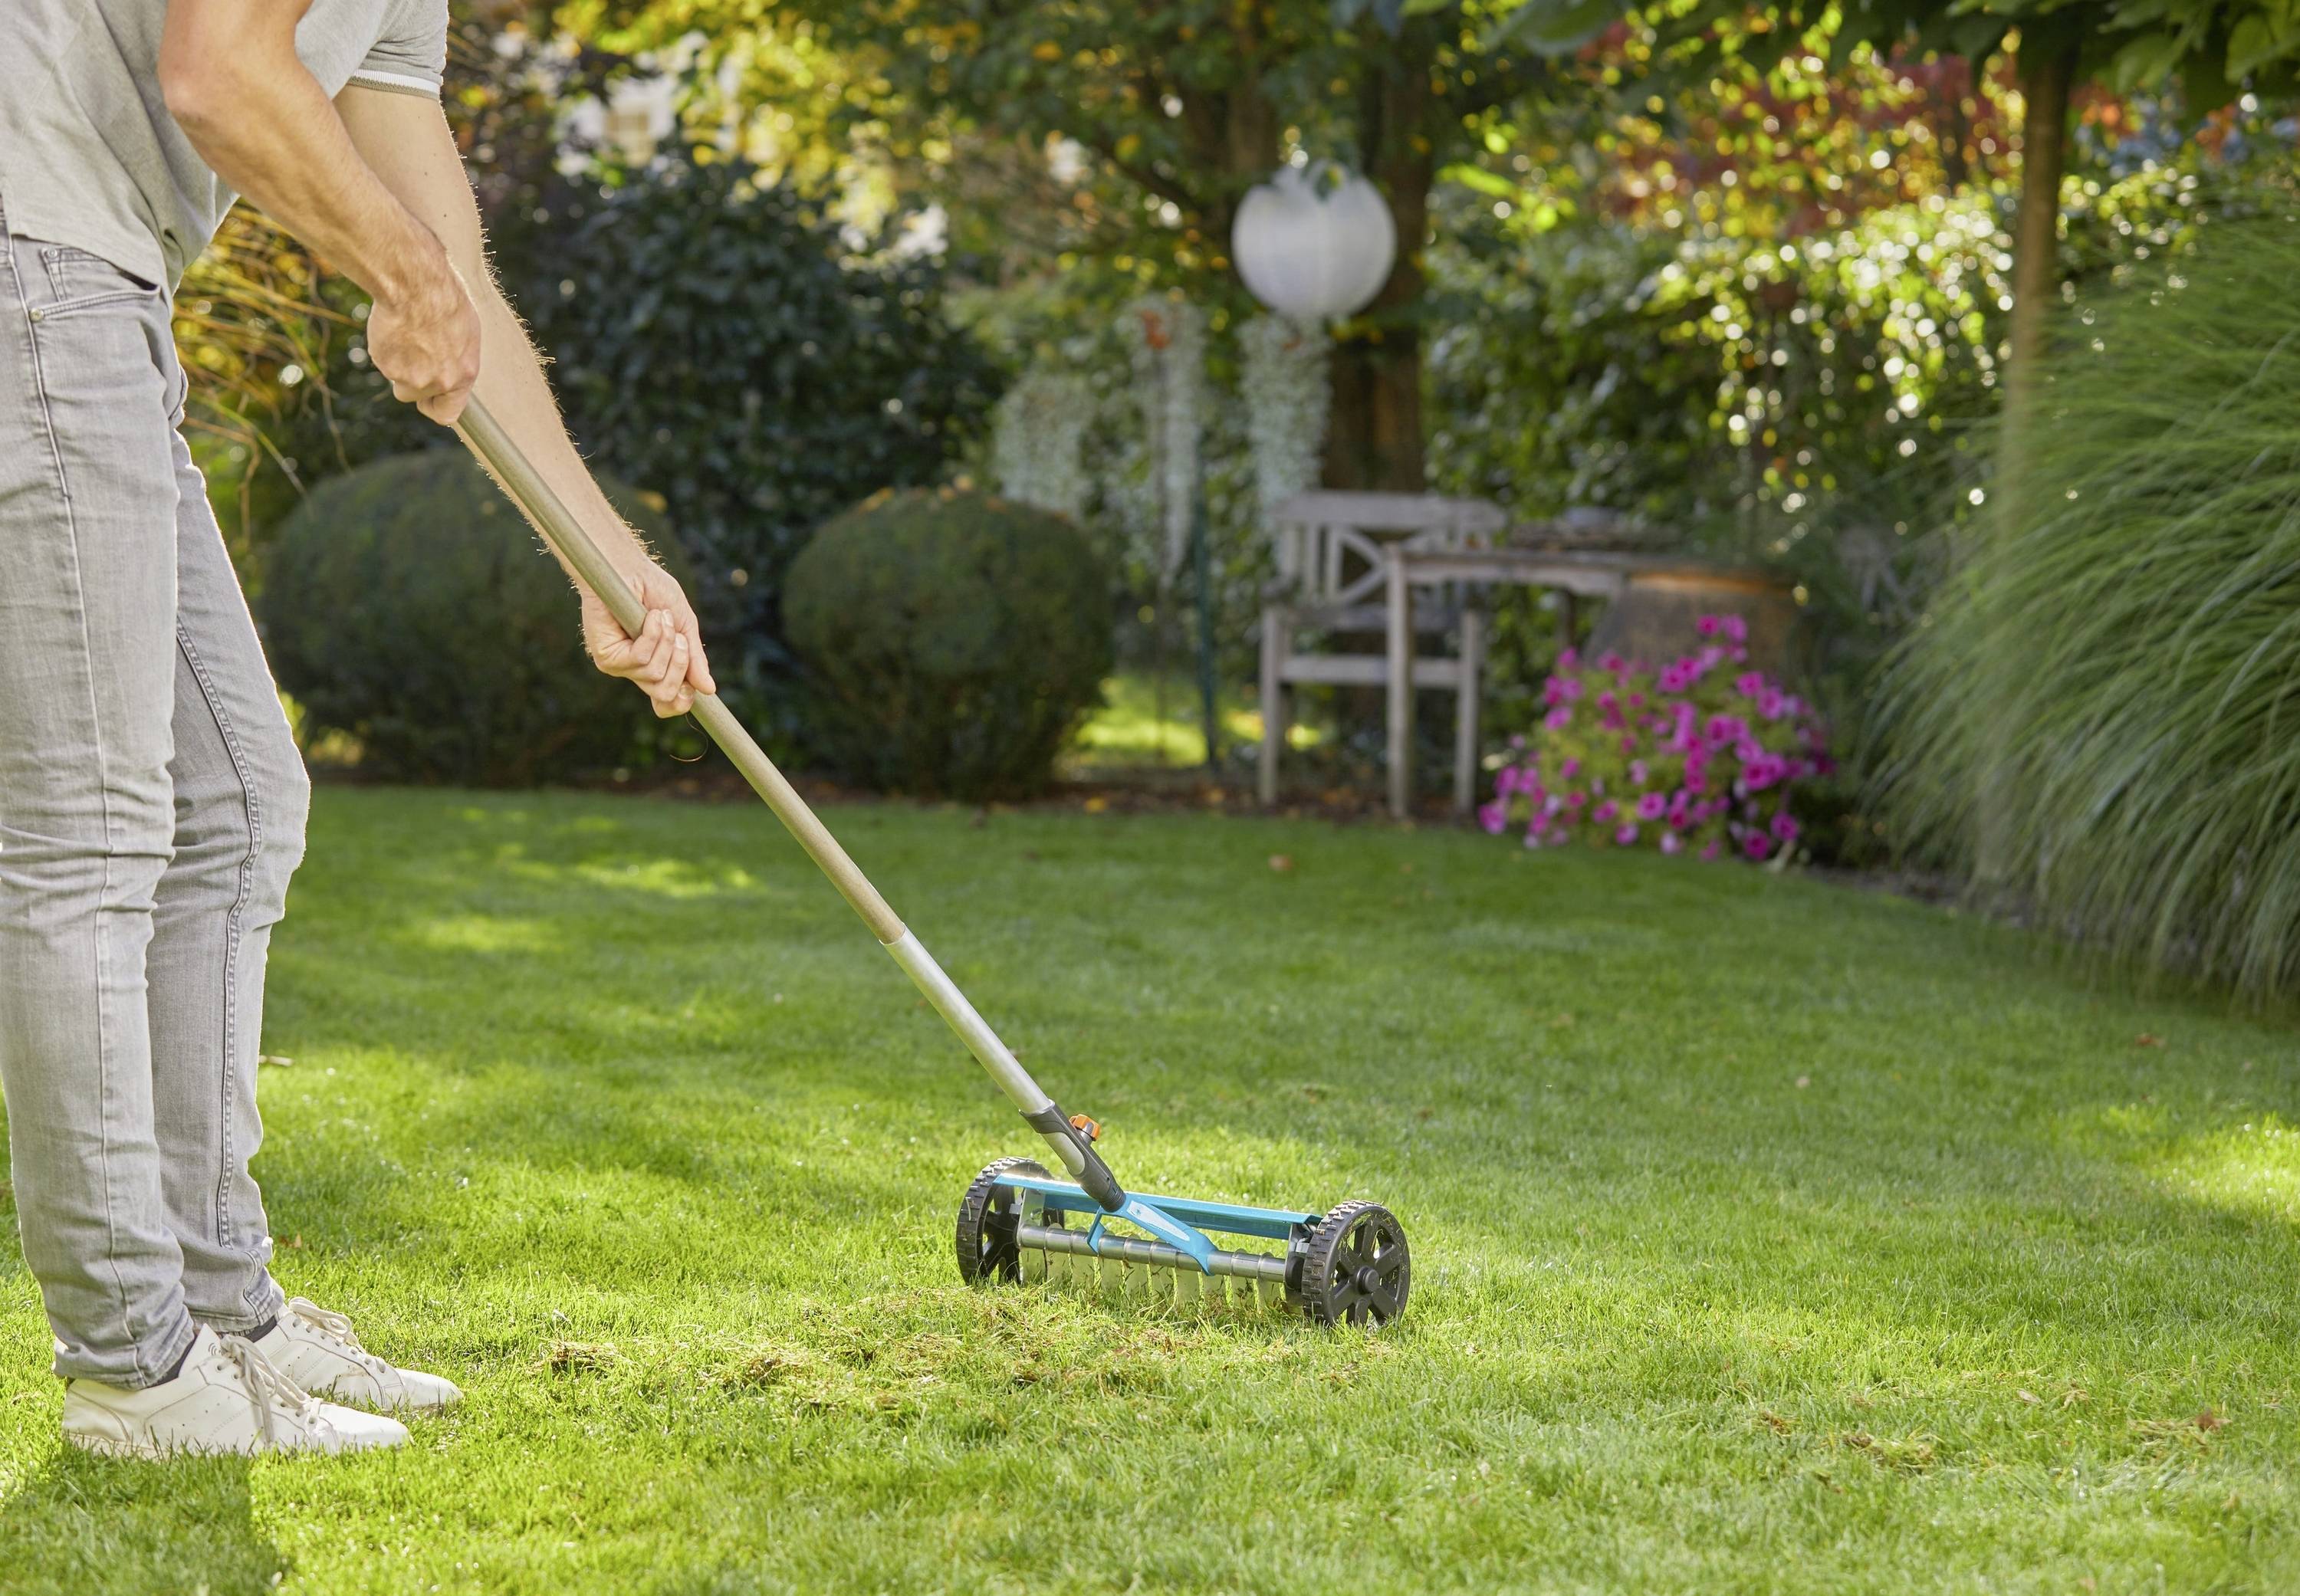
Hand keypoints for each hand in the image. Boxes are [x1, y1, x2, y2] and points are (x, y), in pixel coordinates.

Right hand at [368, 247, 480, 424]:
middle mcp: (438, 382)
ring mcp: (410, 376)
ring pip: (396, 377)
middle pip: (414, 394)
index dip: (433, 406)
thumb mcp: (465, 333)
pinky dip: (384, 347)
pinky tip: (393, 326)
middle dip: (410, 379)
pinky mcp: (386, 364)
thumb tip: (447, 367)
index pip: (447, 414)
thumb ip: (455, 359)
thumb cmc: (445, 301)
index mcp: (463, 375)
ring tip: (405, 331)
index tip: (427, 399)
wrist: (416, 285)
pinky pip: (382, 360)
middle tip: (410, 352)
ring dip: (397, 361)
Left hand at [582, 563, 716, 717]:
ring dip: (665, 641)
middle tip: (678, 636)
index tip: (694, 688)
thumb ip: (694, 658)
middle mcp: (635, 671)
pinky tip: (648, 616)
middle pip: (665, 695)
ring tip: (658, 616)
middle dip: (680, 664)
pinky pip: (639, 659)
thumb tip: (709, 689)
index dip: (682, 702)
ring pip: (654, 675)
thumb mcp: (683, 625)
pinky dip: (651, 635)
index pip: (666, 703)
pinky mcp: (606, 656)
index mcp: (655, 666)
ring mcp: (619, 666)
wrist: (627, 568)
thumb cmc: (653, 591)